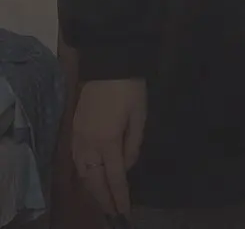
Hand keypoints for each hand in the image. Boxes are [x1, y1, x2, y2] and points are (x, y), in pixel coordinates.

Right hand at [72, 78, 146, 218]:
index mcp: (108, 141)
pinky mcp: (73, 129)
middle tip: (113, 213)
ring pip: (82, 172)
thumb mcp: (139, 115)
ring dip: (91, 189)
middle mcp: (89, 144)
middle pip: (94, 180)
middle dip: (103, 199)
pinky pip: (76, 160)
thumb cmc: (129, 89)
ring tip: (102, 201)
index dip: (120, 196)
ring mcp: (78, 137)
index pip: (114, 177)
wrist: (108, 64)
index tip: (124, 212)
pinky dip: (83, 174)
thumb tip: (126, 166)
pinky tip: (89, 178)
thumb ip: (133, 144)